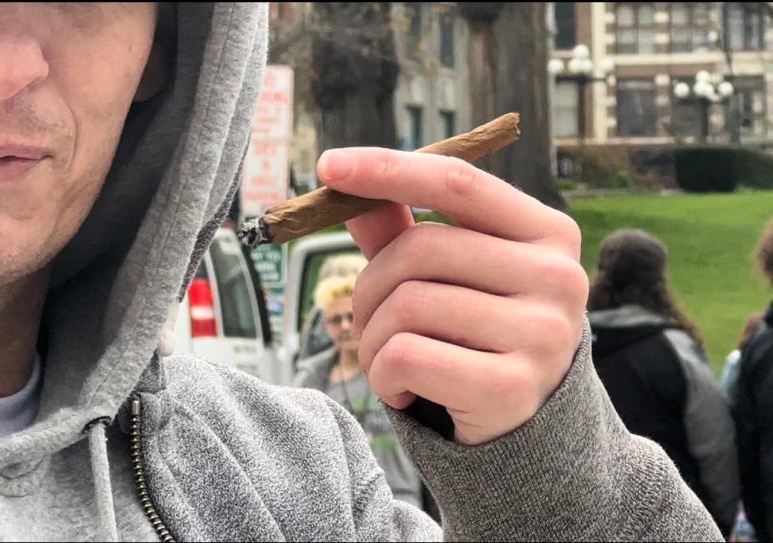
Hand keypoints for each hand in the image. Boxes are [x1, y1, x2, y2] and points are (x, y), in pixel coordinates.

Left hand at [317, 148, 587, 444]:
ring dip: (371, 337)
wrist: (525, 424)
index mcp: (547, 231)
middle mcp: (558, 277)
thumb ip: (402, 230)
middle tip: (365, 317)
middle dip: (368, 285)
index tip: (329, 166)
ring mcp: (543, 334)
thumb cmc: (478, 333)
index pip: (457, 181)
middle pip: (420, 249)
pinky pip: (406, 357)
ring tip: (386, 358)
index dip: (387, 169)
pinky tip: (401, 388)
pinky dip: (382, 374)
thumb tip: (343, 182)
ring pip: (406, 306)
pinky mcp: (513, 388)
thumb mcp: (450, 275)